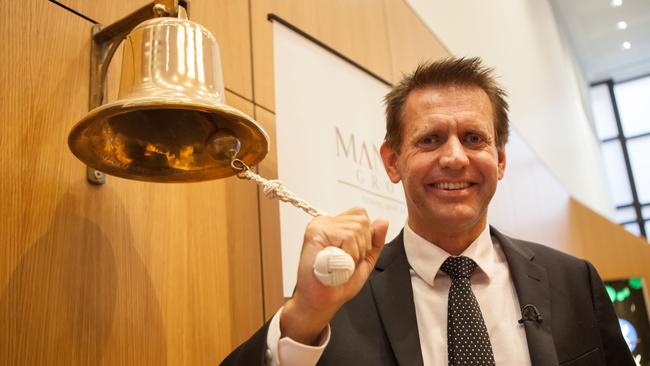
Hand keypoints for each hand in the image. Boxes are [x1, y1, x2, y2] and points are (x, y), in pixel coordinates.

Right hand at [280, 207, 388, 344]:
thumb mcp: (364, 260)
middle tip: (346, 262)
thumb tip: (382, 221)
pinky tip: (337, 263)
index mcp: (335, 226)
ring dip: (355, 253)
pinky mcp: (316, 232)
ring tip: (341, 264)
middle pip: (361, 220)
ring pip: (356, 229)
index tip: (353, 254)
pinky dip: (349, 254)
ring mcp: (320, 226)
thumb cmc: (337, 283)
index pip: (360, 214)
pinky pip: (347, 236)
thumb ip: (375, 240)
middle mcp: (326, 222)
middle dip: (362, 247)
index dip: (365, 236)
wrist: (321, 301)